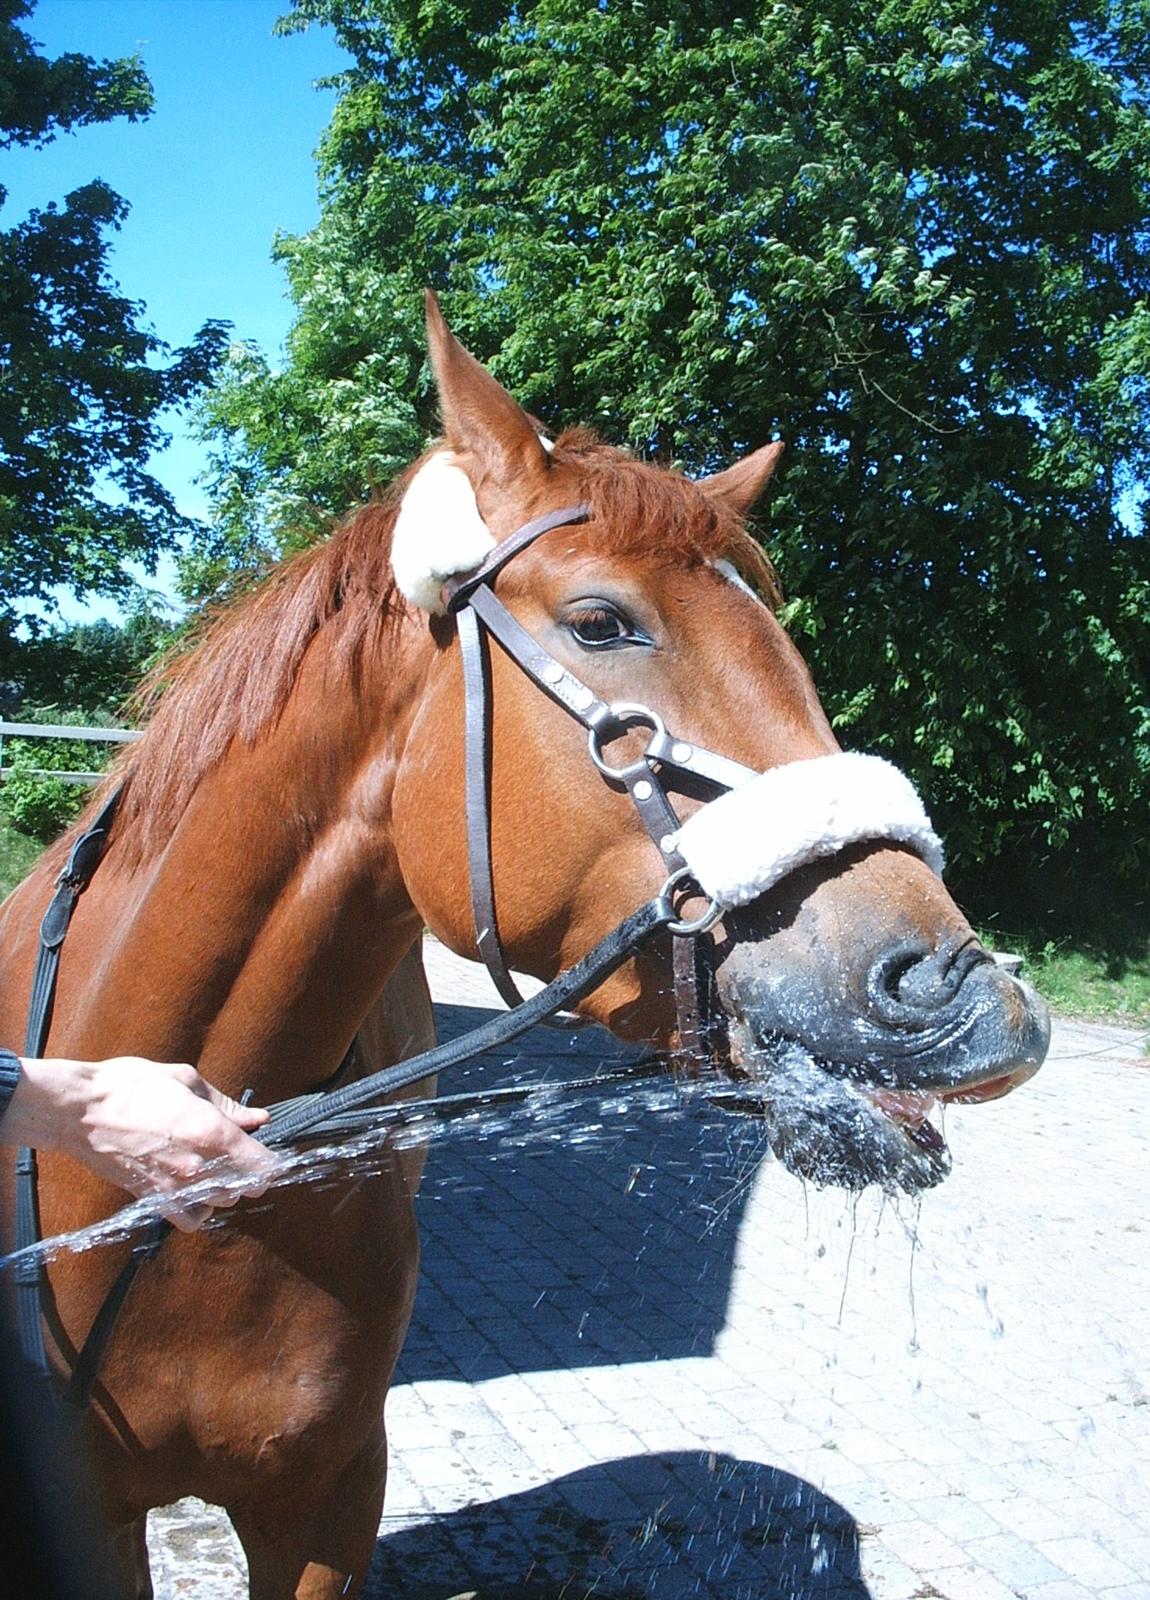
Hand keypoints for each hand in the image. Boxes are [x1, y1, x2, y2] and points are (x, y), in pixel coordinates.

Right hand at [4, 1057, 276, 1232]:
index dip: (271, 1161)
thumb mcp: (184, 1080)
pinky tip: (196, 1191)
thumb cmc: (130, 1087)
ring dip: (227, 1188)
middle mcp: (199, 1165)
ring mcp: (175, 1186)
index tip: (268, 1152)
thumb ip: (226, 1104)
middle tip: (241, 1152)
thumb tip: (258, 1118)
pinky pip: (190, 1220)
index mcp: (211, 1131)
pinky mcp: (152, 1198)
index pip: (262, 1165)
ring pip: (221, 1203)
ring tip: (216, 1166)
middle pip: (245, 1186)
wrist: (79, 1111)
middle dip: (250, 1171)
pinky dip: (200, 1211)